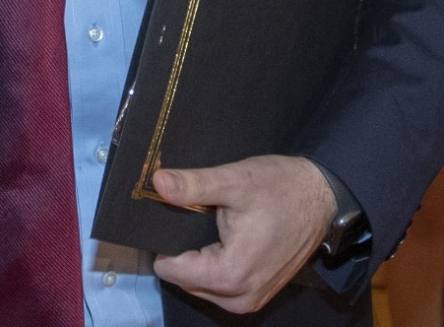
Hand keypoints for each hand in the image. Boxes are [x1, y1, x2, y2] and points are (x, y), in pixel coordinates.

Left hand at [152, 155, 335, 314]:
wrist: (321, 196)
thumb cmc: (280, 187)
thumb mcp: (234, 181)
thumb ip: (193, 186)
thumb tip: (157, 182)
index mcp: (232, 274)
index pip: (175, 272)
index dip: (163, 245)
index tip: (162, 219)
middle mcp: (241, 296)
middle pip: (188, 281)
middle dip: (179, 253)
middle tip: (181, 217)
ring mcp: (253, 298)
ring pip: (204, 287)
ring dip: (196, 262)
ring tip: (197, 225)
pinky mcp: (261, 292)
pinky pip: (222, 288)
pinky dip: (213, 267)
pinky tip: (215, 239)